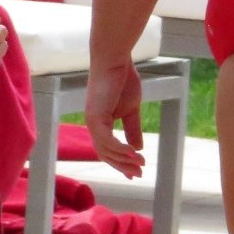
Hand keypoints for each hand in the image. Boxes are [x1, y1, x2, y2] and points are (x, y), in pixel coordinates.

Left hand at [85, 60, 144, 177]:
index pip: (107, 149)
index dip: (121, 162)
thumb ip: (133, 128)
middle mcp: (93, 124)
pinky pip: (107, 140)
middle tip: (139, 174)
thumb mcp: (132, 109)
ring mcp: (92, 121)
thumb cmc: (123, 79)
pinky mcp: (96, 117)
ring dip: (124, 160)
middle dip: (122, 166)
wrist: (115, 59)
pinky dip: (120, 149)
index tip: (135, 172)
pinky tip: (133, 154)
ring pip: (106, 150)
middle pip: (105, 154)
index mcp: (100, 123)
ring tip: (141, 164)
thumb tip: (138, 148)